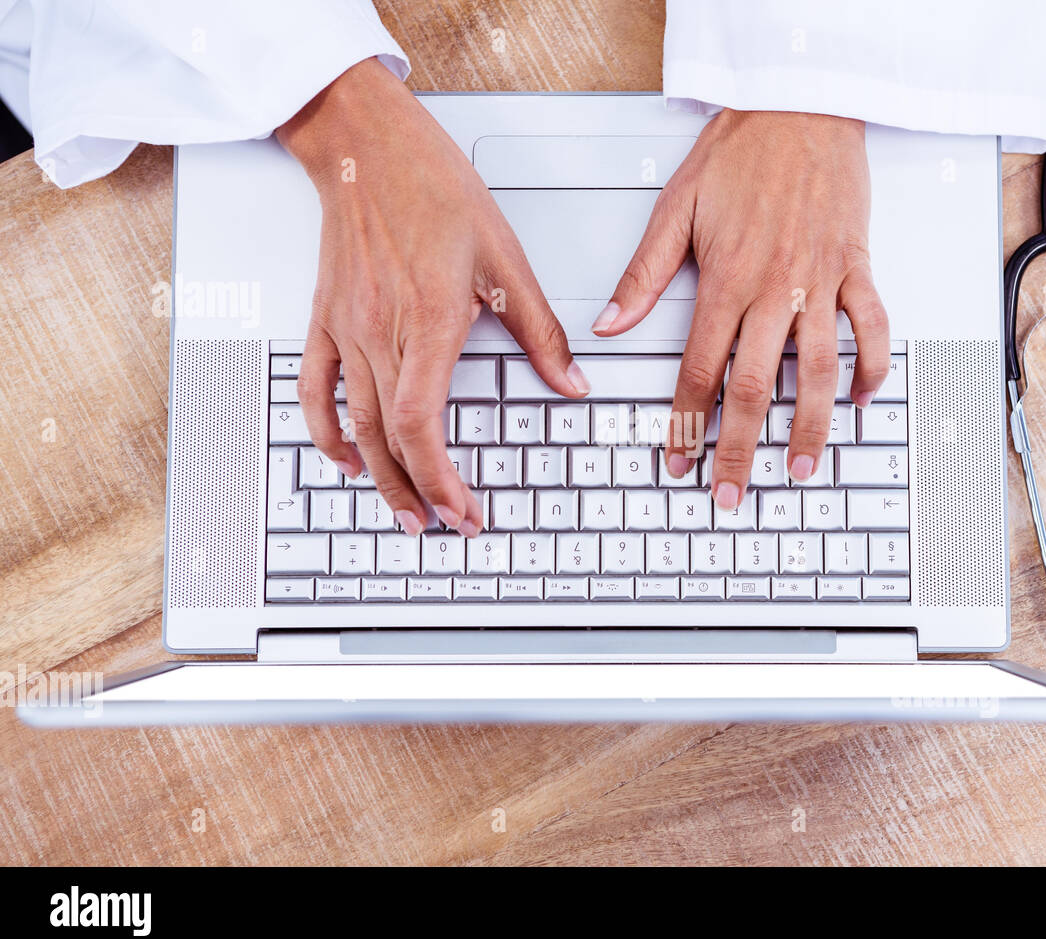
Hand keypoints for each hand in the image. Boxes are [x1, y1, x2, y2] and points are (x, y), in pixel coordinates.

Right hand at [277, 58, 588, 536]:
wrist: (368, 147)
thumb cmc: (434, 191)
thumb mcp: (506, 261)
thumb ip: (541, 332)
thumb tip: (572, 381)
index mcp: (429, 321)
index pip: (422, 425)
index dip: (442, 479)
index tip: (465, 510)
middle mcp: (380, 333)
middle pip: (391, 438)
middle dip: (419, 492)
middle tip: (445, 525)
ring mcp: (346, 330)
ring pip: (355, 425)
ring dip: (379, 478)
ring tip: (404, 513)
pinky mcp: (325, 321)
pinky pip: (314, 391)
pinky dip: (327, 433)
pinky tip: (347, 459)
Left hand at [593, 109, 889, 506]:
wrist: (799, 103)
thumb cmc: (738, 151)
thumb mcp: (675, 208)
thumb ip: (643, 275)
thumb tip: (610, 324)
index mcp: (724, 280)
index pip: (699, 370)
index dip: (685, 423)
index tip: (679, 460)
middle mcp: (774, 288)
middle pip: (754, 386)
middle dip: (740, 448)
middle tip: (732, 493)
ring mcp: (820, 280)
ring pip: (817, 368)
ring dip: (809, 425)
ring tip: (799, 467)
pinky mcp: (855, 266)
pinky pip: (870, 325)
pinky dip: (870, 365)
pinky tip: (861, 397)